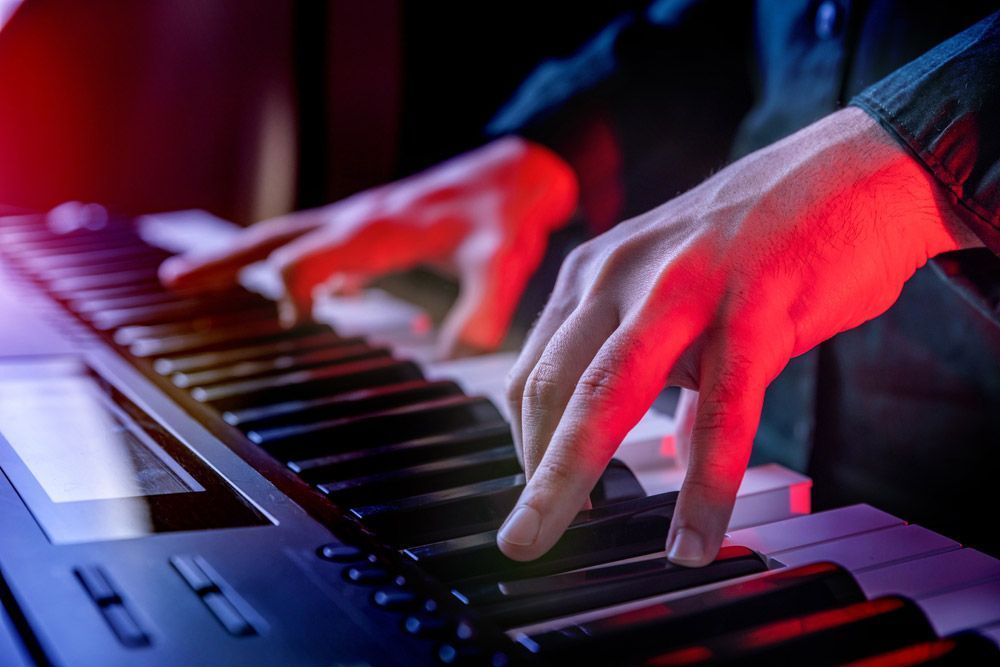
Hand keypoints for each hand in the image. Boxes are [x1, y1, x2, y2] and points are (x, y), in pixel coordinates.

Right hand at [159, 137, 577, 354]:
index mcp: (378, 228)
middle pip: (275, 239)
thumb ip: (481, 308)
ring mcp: (360, 221)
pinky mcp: (371, 226)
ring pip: (287, 236)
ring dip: (241, 256)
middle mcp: (358, 221)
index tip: (293, 320)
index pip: (310, 258)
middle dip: (224, 259)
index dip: (293, 289)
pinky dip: (290, 261)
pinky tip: (295, 288)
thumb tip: (458, 356)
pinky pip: (315, 243)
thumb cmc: (503, 209)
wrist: (517, 170)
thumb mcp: (500, 258)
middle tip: (173, 279)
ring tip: (197, 276)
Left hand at [500, 107, 980, 565]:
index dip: (524, 442)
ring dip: (569, 479)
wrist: (853, 173)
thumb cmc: (757, 243)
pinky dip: (701, 485)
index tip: (531, 493)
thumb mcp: (669, 285)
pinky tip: (692, 538)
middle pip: (551, 386)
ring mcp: (687, 287)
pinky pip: (721, 412)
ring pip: (609, 395)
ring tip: (553, 541)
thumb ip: (637, 349)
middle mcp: (623, 274)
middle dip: (528, 472)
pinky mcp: (755, 308)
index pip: (534, 370)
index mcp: (596, 273)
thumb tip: (624, 436)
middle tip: (521, 539)